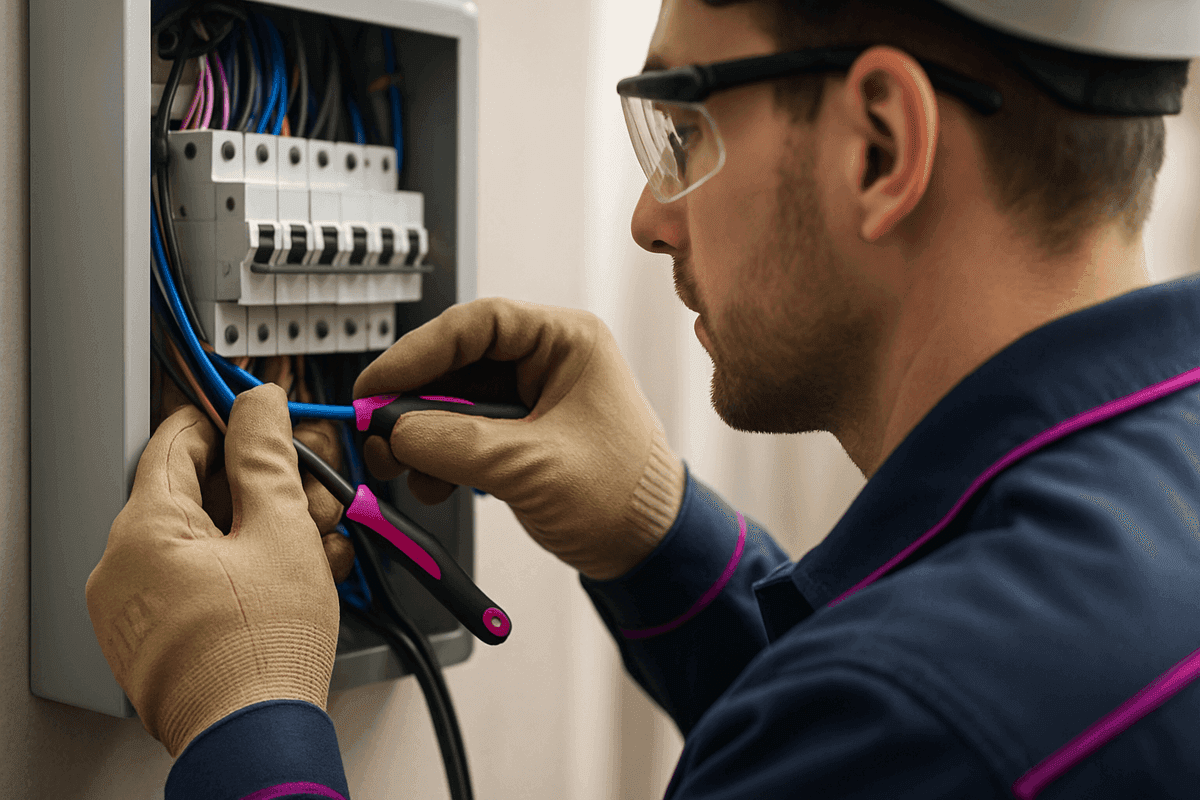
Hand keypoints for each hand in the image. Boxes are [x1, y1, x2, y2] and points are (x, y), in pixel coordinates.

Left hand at [85, 384, 341, 757]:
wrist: (258, 740)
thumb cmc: (263, 652)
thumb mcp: (280, 530)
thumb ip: (266, 457)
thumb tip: (257, 406)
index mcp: (141, 532)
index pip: (175, 441)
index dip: (226, 420)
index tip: (259, 416)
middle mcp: (122, 568)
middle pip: (194, 493)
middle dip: (260, 489)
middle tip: (307, 495)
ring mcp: (135, 609)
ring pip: (204, 540)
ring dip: (263, 532)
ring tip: (315, 548)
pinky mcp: (155, 639)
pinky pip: (197, 581)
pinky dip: (243, 570)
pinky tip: (293, 580)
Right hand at [353, 297, 685, 580]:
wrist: (648, 548)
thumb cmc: (623, 497)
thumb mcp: (531, 467)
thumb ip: (455, 444)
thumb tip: (392, 431)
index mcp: (567, 341)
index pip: (476, 324)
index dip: (417, 352)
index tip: (377, 384)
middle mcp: (548, 359)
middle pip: (457, 362)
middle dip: (412, 401)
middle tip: (376, 432)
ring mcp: (533, 397)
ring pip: (454, 400)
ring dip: (421, 435)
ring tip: (398, 467)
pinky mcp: (521, 433)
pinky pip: (464, 432)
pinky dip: (439, 456)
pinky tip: (430, 483)